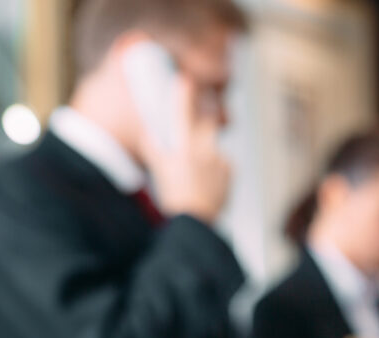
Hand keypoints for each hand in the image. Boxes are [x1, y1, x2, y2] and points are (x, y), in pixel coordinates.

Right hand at [139, 76, 229, 223]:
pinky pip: (223, 163)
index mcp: (184, 145)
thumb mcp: (158, 168)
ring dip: (207, 154)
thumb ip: (153, 146)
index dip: (184, 94)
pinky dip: (216, 169)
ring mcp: (219, 159)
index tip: (185, 80)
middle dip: (202, 123)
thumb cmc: (173, 194)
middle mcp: (204, 148)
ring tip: (196, 175)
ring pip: (213, 147)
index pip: (183, 112)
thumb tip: (148, 130)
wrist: (195, 217)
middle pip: (208, 123)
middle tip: (193, 140)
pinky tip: (207, 182)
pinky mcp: (230, 170)